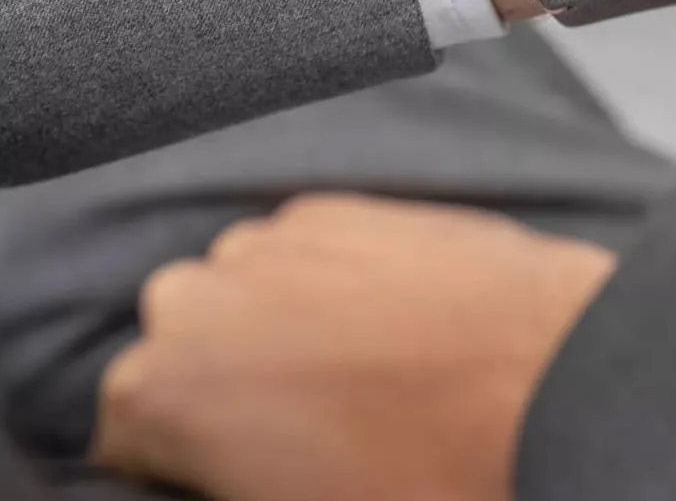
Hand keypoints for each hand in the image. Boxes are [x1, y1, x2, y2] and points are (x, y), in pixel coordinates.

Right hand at [92, 195, 614, 500]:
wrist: (548, 375)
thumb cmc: (421, 472)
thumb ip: (235, 473)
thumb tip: (247, 447)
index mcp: (162, 387)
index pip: (127, 428)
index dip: (183, 458)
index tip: (240, 467)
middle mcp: (197, 294)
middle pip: (185, 342)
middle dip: (225, 376)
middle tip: (307, 418)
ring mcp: (272, 237)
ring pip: (244, 286)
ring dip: (276, 317)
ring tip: (358, 362)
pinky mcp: (340, 202)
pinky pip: (305, 246)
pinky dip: (327, 274)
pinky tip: (390, 313)